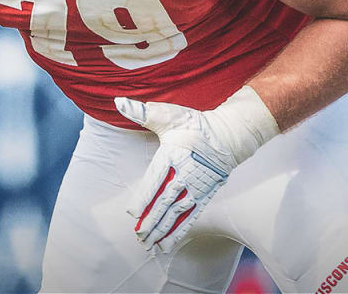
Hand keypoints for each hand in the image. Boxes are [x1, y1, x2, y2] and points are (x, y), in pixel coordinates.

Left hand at [114, 86, 278, 252]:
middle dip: (152, 221)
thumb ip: (143, 111)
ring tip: (149, 246)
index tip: (133, 213)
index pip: (156, 180)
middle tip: (139, 236)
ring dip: (163, 231)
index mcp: (174, 156)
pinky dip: (178, 232)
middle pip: (166, 202)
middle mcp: (185, 175)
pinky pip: (190, 218)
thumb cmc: (195, 124)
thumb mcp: (169, 115)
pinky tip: (167, 245)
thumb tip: (119, 101)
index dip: (145, 198)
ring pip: (177, 214)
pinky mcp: (203, 196)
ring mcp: (196, 188)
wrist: (228, 135)